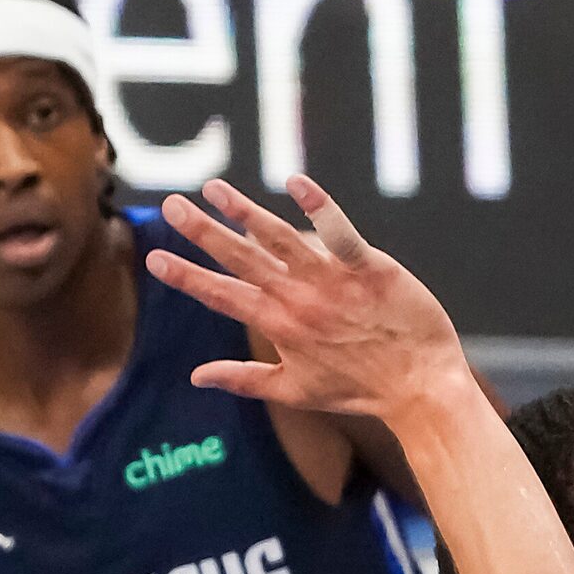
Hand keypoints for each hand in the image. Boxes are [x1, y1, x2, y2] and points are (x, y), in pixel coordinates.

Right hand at [148, 176, 465, 421]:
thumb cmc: (360, 390)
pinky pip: (341, 234)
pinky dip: (320, 208)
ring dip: (246, 212)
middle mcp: (298, 300)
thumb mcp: (296, 391)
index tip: (153, 257)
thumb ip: (243, 378)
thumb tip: (196, 377)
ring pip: (281, 239)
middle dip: (204, 232)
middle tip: (171, 205)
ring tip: (215, 188)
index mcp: (278, 325)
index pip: (222, 295)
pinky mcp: (369, 269)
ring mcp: (332, 282)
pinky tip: (295, 182)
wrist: (421, 388)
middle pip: (242, 259)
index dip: (186, 276)